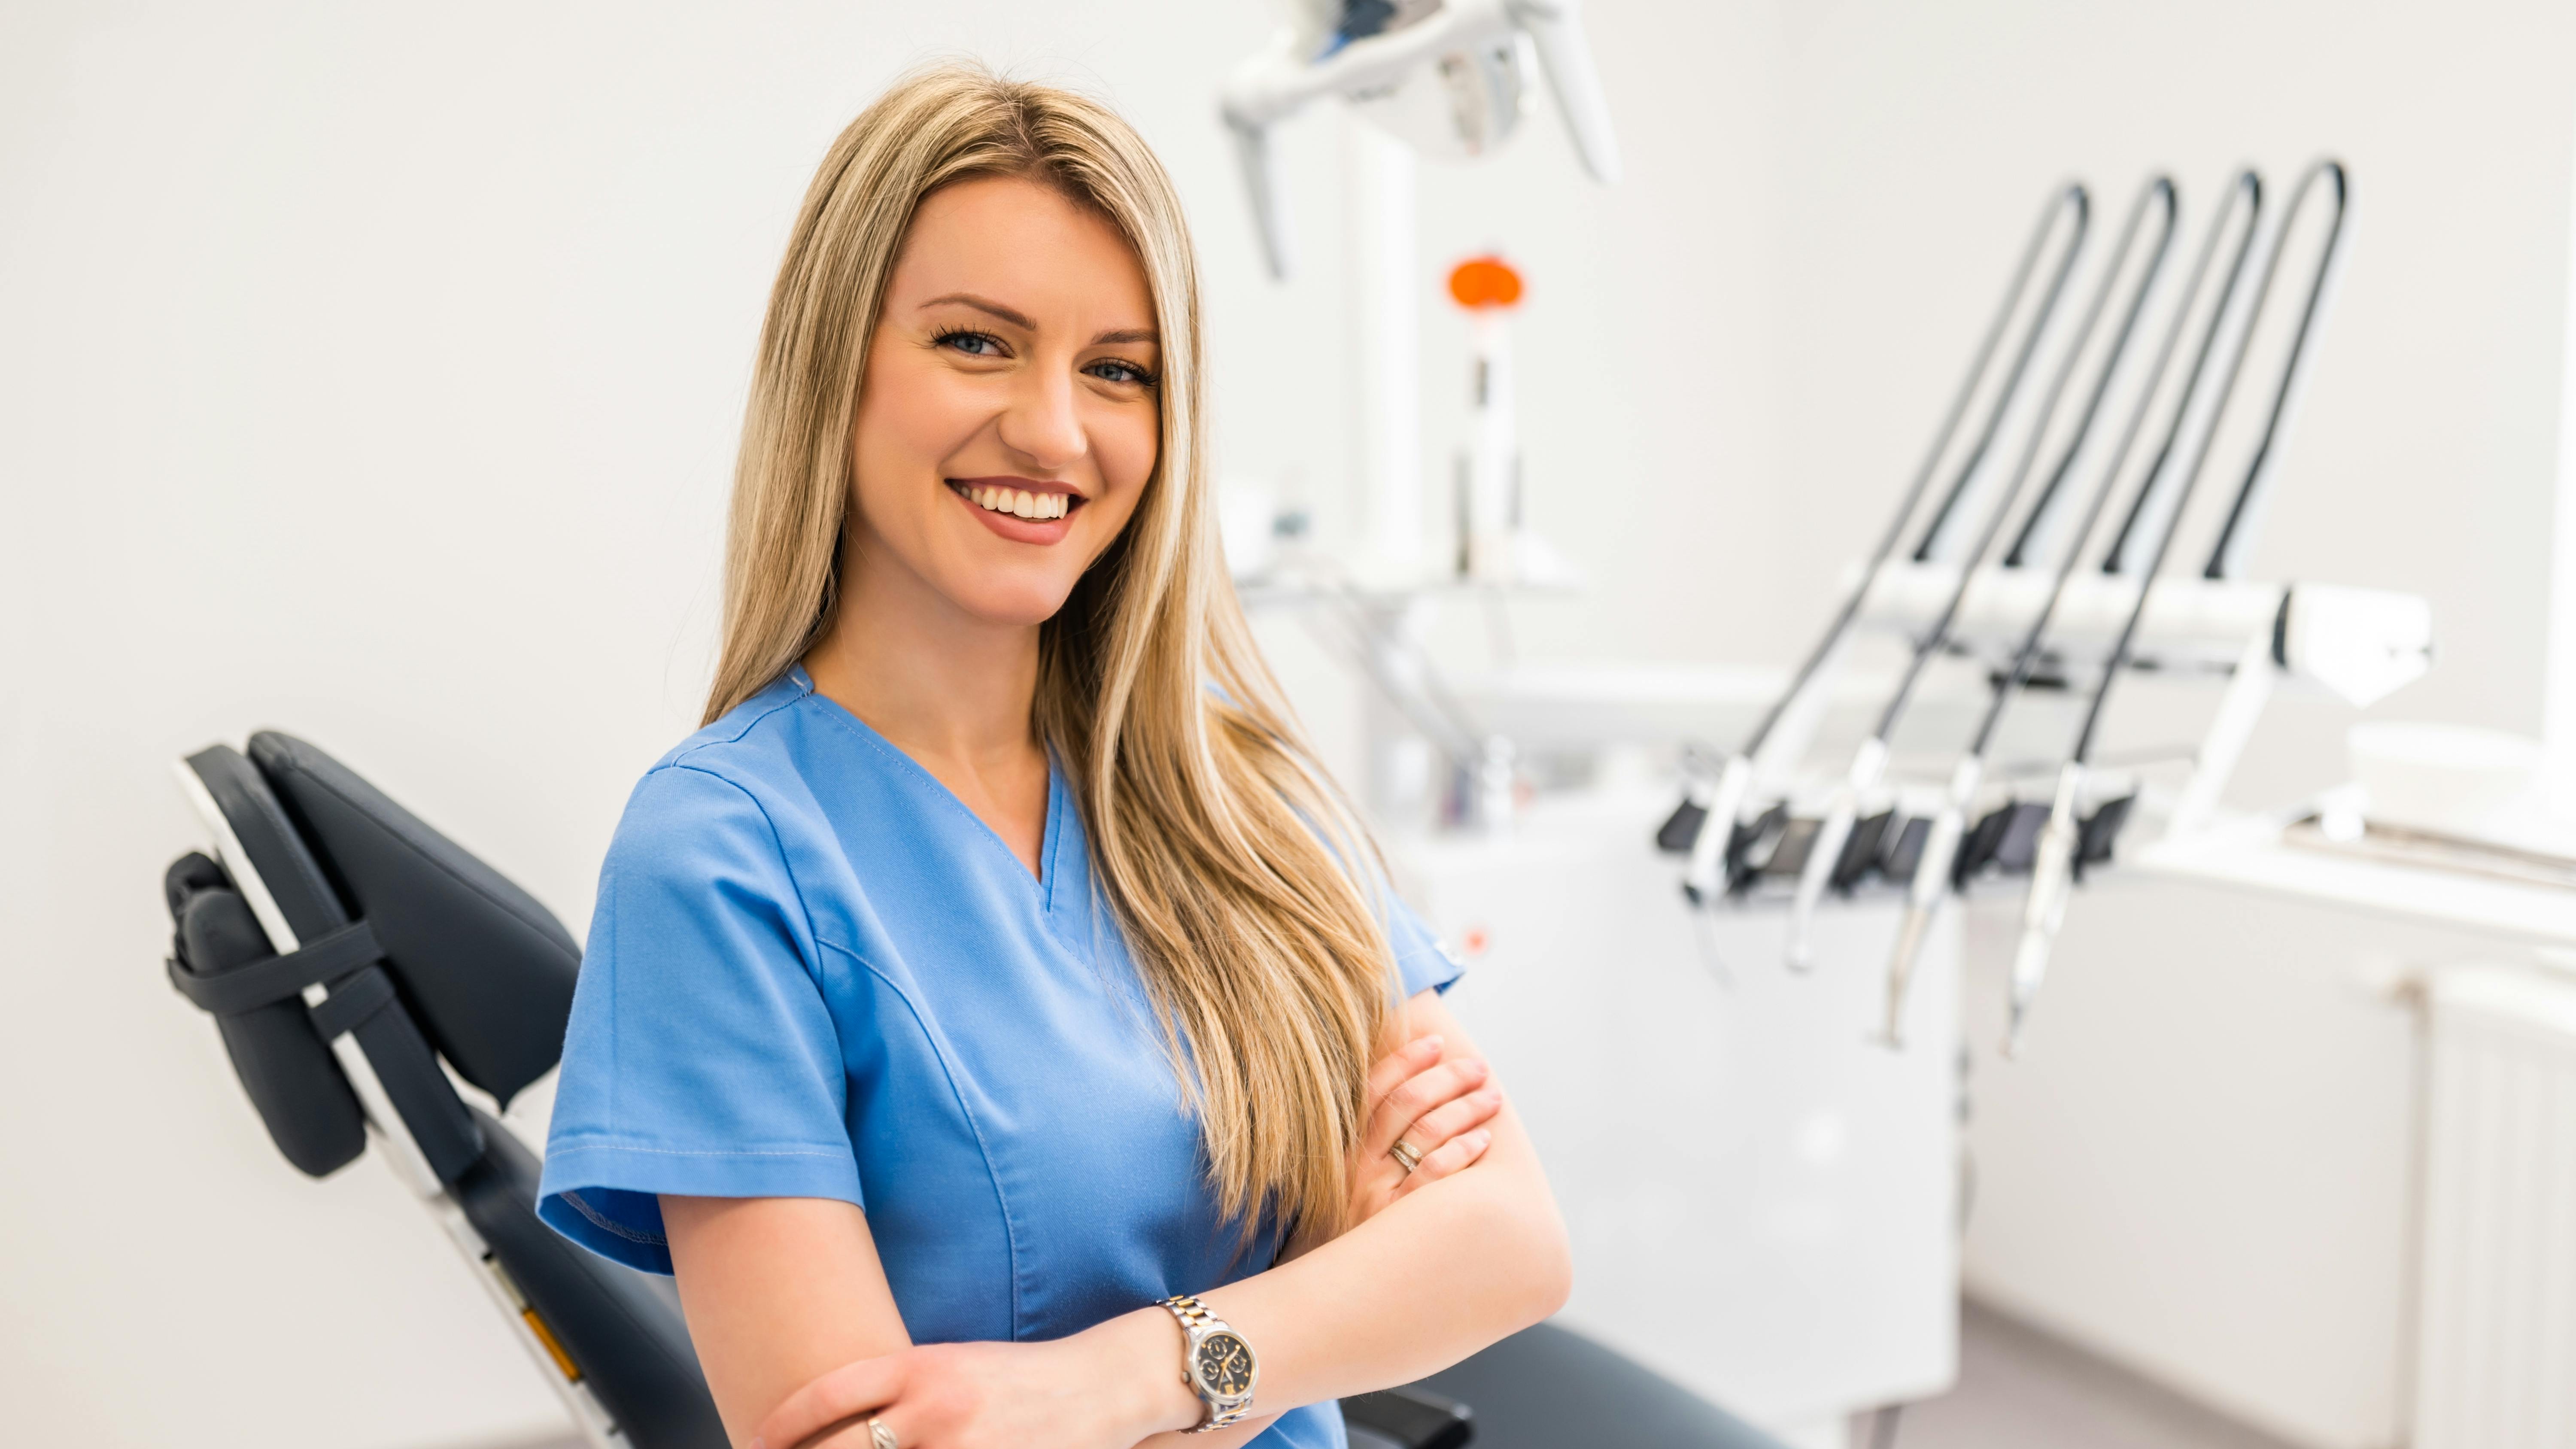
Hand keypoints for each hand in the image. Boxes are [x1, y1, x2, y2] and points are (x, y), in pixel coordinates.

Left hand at [753, 1313, 1194, 1448]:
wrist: (1100, 1388)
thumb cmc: (1017, 1377)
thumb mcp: (950, 1364)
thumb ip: (896, 1390)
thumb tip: (830, 1424)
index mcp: (922, 1367)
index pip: (826, 1396)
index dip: (777, 1427)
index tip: (751, 1442)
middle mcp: (935, 1410)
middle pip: (842, 1448)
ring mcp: (964, 1448)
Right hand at [1344, 1033, 1501, 1225]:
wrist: (1324, 1306)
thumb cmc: (1345, 1243)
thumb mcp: (1341, 1190)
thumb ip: (1366, 1151)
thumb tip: (1409, 1102)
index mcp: (1339, 1152)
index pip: (1373, 1089)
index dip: (1405, 1058)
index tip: (1434, 1042)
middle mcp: (1355, 1170)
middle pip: (1406, 1103)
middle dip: (1447, 1077)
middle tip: (1478, 1069)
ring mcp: (1377, 1197)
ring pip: (1428, 1131)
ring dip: (1466, 1107)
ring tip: (1490, 1097)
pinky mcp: (1400, 1227)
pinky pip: (1437, 1176)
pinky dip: (1463, 1149)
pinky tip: (1483, 1138)